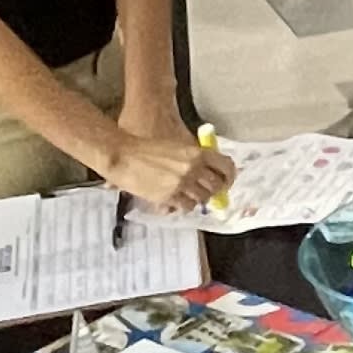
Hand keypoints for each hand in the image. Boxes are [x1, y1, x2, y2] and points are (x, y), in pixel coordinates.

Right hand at [109, 122, 234, 212]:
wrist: (124, 154)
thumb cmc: (147, 148)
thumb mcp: (178, 147)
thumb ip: (195, 158)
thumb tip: (208, 172)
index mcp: (198, 153)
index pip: (227, 166)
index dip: (229, 177)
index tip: (226, 182)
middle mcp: (193, 168)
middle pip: (217, 185)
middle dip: (214, 191)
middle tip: (208, 193)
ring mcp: (182, 183)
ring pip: (202, 198)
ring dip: (198, 199)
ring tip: (189, 196)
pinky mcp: (168, 196)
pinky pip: (186, 206)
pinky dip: (185, 205)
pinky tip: (178, 201)